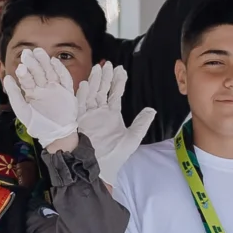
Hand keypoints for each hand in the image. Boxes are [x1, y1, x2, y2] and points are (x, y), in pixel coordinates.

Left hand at [5, 48, 80, 149]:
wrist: (56, 134)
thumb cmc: (38, 124)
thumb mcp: (22, 110)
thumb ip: (14, 94)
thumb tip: (6, 77)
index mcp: (33, 92)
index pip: (28, 79)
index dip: (24, 71)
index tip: (20, 65)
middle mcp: (44, 88)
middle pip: (39, 72)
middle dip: (33, 63)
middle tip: (27, 53)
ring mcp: (56, 89)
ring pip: (50, 72)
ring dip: (45, 62)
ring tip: (39, 52)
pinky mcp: (67, 92)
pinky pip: (65, 78)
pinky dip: (61, 70)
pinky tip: (54, 61)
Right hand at [76, 62, 157, 180]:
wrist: (101, 169)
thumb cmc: (115, 156)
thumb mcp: (132, 137)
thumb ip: (141, 123)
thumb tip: (152, 110)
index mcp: (111, 114)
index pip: (115, 93)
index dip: (118, 81)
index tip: (121, 69)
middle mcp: (99, 112)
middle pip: (101, 90)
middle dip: (105, 77)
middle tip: (108, 64)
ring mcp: (88, 116)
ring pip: (91, 94)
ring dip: (94, 81)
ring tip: (99, 68)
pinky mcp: (80, 122)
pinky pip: (80, 106)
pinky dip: (82, 95)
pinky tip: (85, 85)